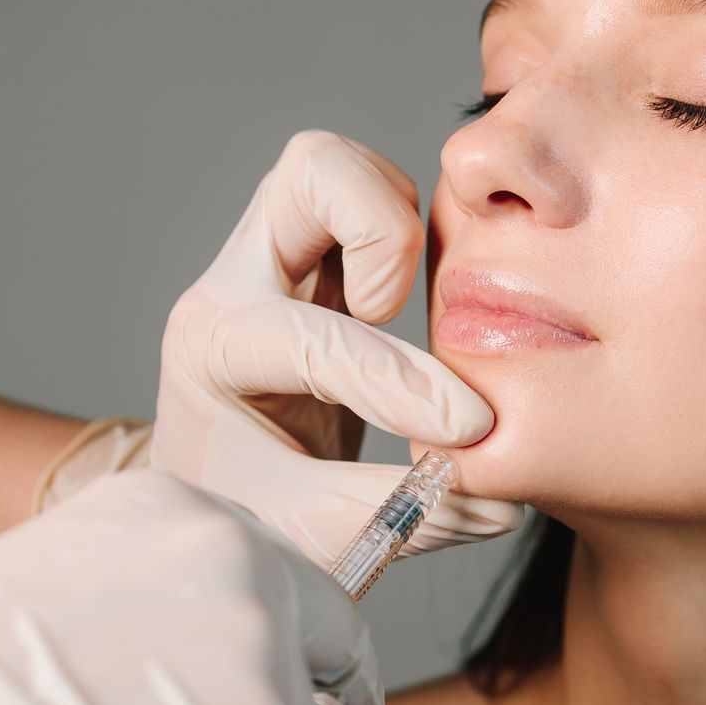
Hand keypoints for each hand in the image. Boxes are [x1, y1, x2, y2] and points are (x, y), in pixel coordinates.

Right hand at [0, 471, 381, 704]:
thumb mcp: (55, 611)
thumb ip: (154, 624)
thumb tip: (223, 690)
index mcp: (165, 508)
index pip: (274, 569)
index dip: (296, 638)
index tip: (318, 687)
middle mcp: (225, 552)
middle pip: (329, 634)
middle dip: (331, 697)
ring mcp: (249, 641)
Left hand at [148, 129, 520, 564]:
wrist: (219, 499)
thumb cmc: (249, 517)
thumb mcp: (310, 537)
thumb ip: (399, 518)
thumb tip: (495, 507)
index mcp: (210, 352)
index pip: (306, 338)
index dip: (397, 383)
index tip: (468, 430)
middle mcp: (236, 283)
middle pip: (308, 172)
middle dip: (383, 230)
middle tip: (403, 316)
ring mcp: (276, 256)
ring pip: (341, 167)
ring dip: (399, 224)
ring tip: (418, 311)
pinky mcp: (320, 253)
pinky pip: (374, 196)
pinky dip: (416, 231)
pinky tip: (430, 302)